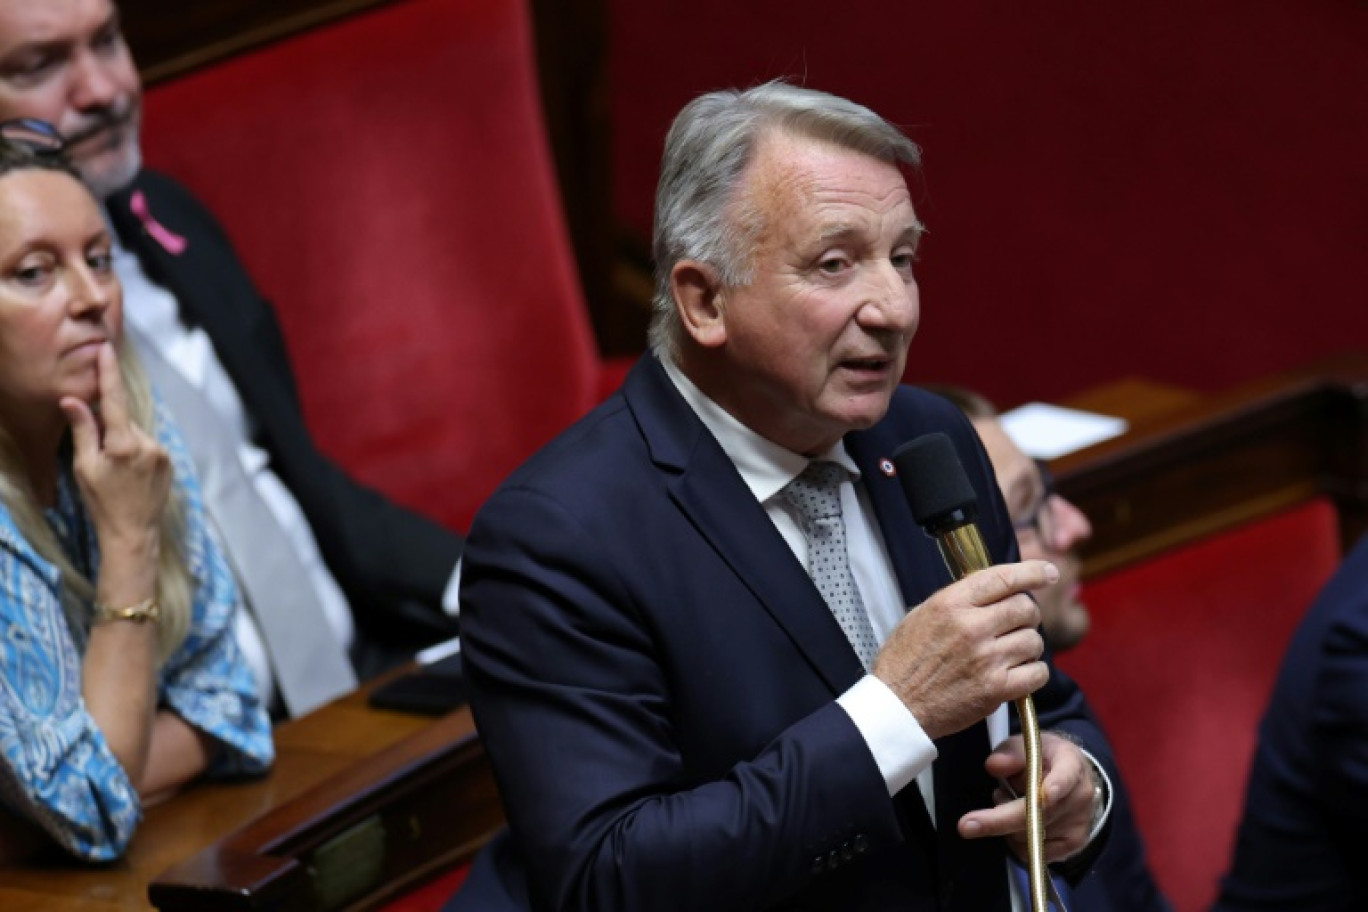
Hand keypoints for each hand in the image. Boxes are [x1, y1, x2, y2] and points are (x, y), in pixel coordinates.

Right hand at [60, 343, 170, 562]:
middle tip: (99, 455)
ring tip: (116, 472)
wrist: (134, 534)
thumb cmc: (103, 503)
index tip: (105, 349)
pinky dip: (136, 452)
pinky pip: (148, 447)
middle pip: (124, 420)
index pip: (114, 399)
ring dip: (123, 442)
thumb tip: (72, 400)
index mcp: (125, 443)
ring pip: (136, 435)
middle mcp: (149, 443)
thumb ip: (83, 431)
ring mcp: (163, 453)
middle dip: (109, 428)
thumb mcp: (85, 467)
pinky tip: (129, 475)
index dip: (109, 372)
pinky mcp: (170, 462)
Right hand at [872, 561, 1053, 739]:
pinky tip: (1017, 672)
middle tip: (1016, 624)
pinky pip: (1037, 672)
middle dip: (1027, 614)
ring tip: (1011, 652)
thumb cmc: (905, 662)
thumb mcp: (922, 614)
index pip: (1003, 577)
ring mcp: (985, 659)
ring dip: (1028, 645)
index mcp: (950, 604)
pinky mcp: (996, 689)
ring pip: (1034, 640)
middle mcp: (970, 627)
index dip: (1033, 572)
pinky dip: (1033, 671)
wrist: (897, 706)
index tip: (1047, 572)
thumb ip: (959, 598)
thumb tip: (995, 587)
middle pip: (1025, 608)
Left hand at [960, 732, 1099, 861]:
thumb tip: (994, 766)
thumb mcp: (1026, 744)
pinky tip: (1017, 824)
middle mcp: (1080, 795)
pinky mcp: (1074, 844)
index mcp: (1071, 763)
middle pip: (1039, 815)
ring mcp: (1080, 822)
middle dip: (1000, 819)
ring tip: (1008, 803)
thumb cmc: (1043, 757)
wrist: (1072, 778)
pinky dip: (1016, 841)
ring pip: (1031, 836)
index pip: (1064, 776)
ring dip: (1007, 826)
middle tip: (966, 825)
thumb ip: (1010, 753)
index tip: (1046, 793)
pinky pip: (1034, 852)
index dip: (1055, 786)